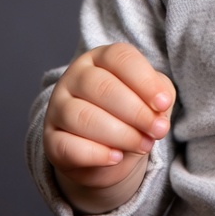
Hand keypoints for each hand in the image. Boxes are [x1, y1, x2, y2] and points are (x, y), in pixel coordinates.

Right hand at [43, 42, 174, 213]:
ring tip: (144, 145)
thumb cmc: (131, 112)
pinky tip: (116, 157)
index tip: (164, 104)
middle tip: (158, 130)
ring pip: (83, 116)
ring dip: (120, 134)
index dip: (145, 81)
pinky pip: (67, 146)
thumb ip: (159, 97)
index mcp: (101, 57)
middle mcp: (75, 77)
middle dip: (136, 111)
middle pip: (103, 87)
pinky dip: (95, 154)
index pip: (121, 58)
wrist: (106, 151)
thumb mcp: (150, 98)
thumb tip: (160, 112)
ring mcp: (58, 107)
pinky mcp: (50, 140)